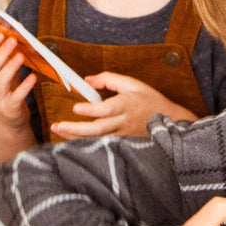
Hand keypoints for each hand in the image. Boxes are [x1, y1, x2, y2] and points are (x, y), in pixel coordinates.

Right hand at [0, 34, 34, 129]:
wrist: (8, 119)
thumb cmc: (7, 90)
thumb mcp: (3, 72)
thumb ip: (8, 54)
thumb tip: (17, 30)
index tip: (0, 33)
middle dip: (1, 52)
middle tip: (13, 40)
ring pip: (0, 81)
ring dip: (11, 66)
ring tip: (21, 56)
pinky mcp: (10, 107)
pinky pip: (16, 96)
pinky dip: (25, 86)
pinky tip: (33, 77)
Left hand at [48, 72, 198, 139]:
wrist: (169, 121)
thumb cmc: (150, 100)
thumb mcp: (133, 84)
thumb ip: (109, 80)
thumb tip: (87, 80)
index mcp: (127, 104)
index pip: (107, 109)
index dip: (91, 109)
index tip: (75, 108)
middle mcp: (124, 122)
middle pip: (98, 128)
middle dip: (76, 129)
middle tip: (57, 125)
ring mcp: (122, 136)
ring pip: (96, 140)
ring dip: (75, 137)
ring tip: (58, 132)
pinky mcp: (121, 144)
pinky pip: (100, 145)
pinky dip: (85, 144)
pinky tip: (71, 142)